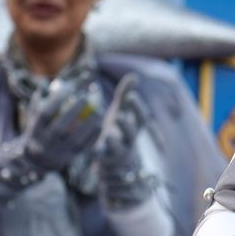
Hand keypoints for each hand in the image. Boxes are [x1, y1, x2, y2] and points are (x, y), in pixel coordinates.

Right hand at [21, 80, 103, 173]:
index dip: (57, 100)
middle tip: (86, 97)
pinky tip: (101, 123)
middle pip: (59, 128)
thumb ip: (43, 100)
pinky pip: (85, 147)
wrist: (39, 159)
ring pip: (75, 139)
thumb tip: (53, 82)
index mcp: (35, 130)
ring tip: (99, 109)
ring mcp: (58, 152)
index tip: (70, 87)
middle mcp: (45, 143)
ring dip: (89, 123)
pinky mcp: (71, 158)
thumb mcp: (36, 115)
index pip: (45, 113)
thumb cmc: (41, 128)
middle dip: (74, 111)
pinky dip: (94, 135)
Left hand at [93, 75, 150, 208]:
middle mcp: (128, 140)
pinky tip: (94, 149)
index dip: (137, 108)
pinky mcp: (105, 159)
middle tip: (120, 116)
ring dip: (114, 142)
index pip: (140, 117)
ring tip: (109, 135)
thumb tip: (134, 75)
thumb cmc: (117, 128)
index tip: (131, 96)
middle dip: (127, 126)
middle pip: (131, 134)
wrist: (114, 158)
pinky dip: (99, 154)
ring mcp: (117, 151)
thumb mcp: (120, 110)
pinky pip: (103, 158)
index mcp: (133, 126)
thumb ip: (125, 94)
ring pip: (119, 148)